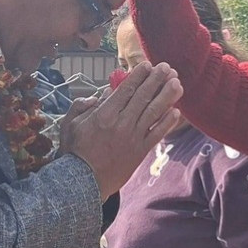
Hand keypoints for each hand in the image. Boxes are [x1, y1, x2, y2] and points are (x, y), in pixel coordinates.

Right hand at [61, 62, 183, 197]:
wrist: (83, 183)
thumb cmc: (74, 152)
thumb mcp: (70, 125)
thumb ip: (82, 106)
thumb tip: (103, 94)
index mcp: (104, 114)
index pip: (126, 90)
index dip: (139, 75)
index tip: (148, 64)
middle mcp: (122, 123)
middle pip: (144, 97)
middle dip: (157, 80)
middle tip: (168, 68)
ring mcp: (133, 138)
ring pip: (154, 112)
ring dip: (167, 96)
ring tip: (177, 84)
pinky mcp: (140, 152)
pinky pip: (157, 134)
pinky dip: (167, 122)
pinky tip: (176, 112)